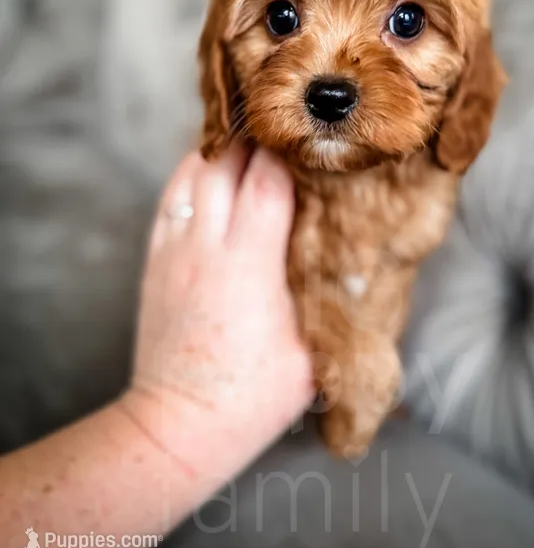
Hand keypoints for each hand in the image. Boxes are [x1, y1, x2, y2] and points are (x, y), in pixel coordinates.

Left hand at [121, 143, 312, 482]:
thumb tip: (362, 268)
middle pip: (228, 164)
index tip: (311, 134)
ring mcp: (176, 249)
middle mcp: (208, 246)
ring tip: (250, 138)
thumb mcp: (312, 353)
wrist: (181, 424)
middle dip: (258, 138)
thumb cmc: (253, 397)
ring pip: (195, 173)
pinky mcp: (157, 259)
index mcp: (250, 264)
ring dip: (223, 150)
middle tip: (285, 123)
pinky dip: (192, 172)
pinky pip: (172, 196)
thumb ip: (332, 302)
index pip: (267, 181)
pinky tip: (210, 165)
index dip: (290, 151)